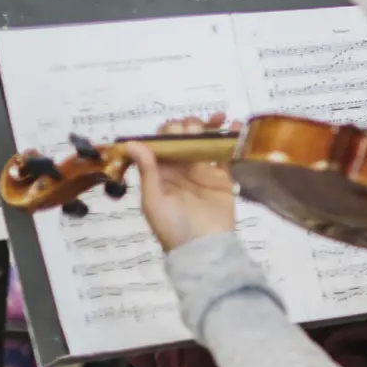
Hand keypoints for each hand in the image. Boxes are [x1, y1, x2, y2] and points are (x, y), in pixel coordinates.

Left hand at [124, 116, 236, 252]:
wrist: (204, 248)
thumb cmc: (173, 227)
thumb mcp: (154, 201)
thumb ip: (148, 171)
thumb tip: (132, 142)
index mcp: (160, 172)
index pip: (160, 143)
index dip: (166, 132)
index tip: (176, 130)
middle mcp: (180, 168)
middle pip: (183, 139)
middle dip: (189, 127)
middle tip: (197, 128)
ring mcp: (202, 171)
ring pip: (204, 142)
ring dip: (209, 127)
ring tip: (218, 119)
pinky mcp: (223, 177)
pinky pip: (226, 154)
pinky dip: (230, 139)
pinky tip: (234, 126)